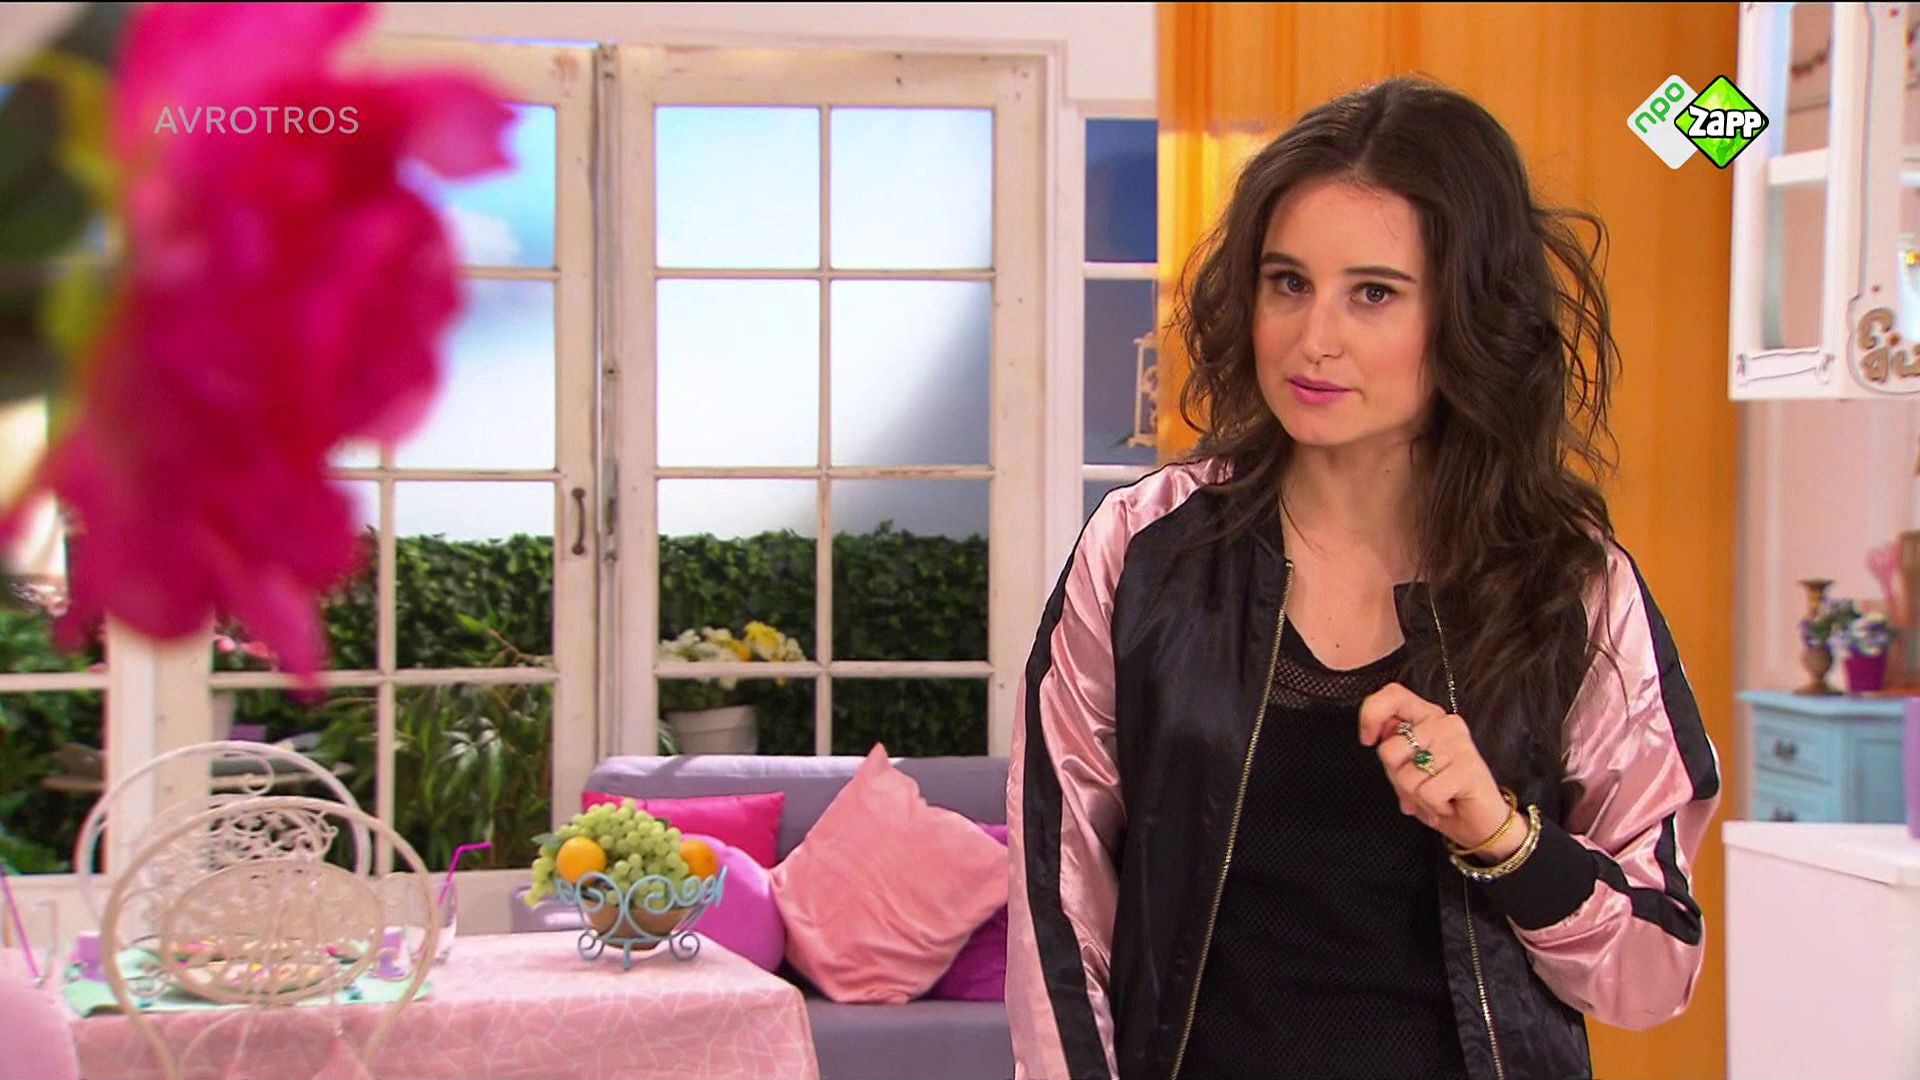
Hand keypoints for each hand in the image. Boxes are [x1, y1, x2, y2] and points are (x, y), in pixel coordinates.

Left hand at [1358, 682, 1519, 859]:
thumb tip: (1377, 735)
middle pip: (1389, 750)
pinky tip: (1447, 805)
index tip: (1367, 740)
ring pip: (1406, 777)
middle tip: (1420, 788)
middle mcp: (1444, 723)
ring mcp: (1458, 743)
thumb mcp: (1410, 768)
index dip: (1371, 714)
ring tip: (1435, 799)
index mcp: (1428, 717)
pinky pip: (1426, 793)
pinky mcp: (1468, 767)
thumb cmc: (1442, 794)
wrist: (1480, 823)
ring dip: (1415, 798)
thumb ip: (1395, 749)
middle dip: (1396, 779)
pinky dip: (1431, 808)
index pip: (1393, 695)